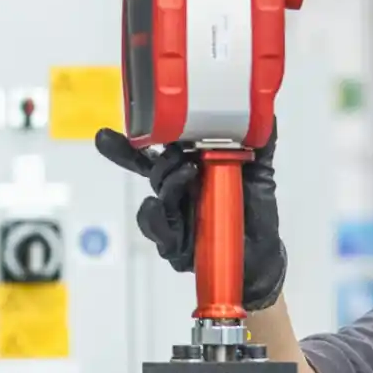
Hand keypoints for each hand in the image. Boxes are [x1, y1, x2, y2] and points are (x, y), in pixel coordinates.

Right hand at [93, 124, 286, 310]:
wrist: (262, 257)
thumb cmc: (254, 214)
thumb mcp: (259, 173)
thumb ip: (259, 145)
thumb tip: (266, 115)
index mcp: (191, 170)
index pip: (157, 152)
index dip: (132, 143)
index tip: (105, 135)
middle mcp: (179, 192)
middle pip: (153, 170)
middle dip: (156, 157)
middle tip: (178, 150)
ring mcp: (175, 217)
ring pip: (157, 196)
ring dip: (167, 181)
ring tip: (186, 171)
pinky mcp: (175, 244)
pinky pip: (158, 229)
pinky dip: (154, 216)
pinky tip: (158, 206)